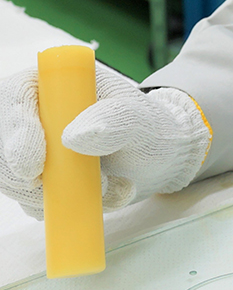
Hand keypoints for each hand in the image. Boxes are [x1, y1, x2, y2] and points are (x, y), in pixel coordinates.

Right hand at [0, 63, 210, 218]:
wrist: (160, 157)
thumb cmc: (150, 128)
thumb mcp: (141, 120)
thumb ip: (114, 121)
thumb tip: (74, 135)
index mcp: (55, 83)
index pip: (16, 95)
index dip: (16, 129)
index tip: (34, 166)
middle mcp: (36, 113)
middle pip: (3, 143)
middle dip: (26, 175)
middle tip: (68, 189)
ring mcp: (33, 147)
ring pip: (14, 178)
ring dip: (57, 194)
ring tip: (110, 186)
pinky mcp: (40, 179)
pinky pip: (34, 201)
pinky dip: (66, 206)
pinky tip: (106, 195)